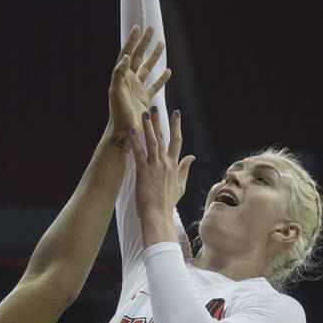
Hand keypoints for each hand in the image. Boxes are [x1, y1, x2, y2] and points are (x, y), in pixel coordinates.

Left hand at [108, 25, 170, 132]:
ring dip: (155, 56)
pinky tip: (168, 70)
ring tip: (162, 43)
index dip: (132, 40)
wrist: (124, 130)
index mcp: (121, 76)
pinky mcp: (145, 98)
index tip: (137, 27)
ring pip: (148, 68)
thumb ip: (119, 73)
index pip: (127, 53)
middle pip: (138, 56)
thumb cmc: (118, 112)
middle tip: (152, 28)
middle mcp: (129, 79)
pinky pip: (155, 85)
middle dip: (145, 42)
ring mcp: (137, 88)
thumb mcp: (115, 91)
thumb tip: (126, 56)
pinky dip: (162, 78)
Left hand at [129, 107, 195, 221]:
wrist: (158, 216)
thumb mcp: (180, 185)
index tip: (176, 112)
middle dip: (158, 120)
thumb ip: (185, 169)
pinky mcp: (143, 171)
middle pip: (162, 137)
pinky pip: (138, 153)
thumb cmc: (167, 203)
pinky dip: (134, 141)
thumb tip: (192, 157)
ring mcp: (154, 166)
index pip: (177, 141)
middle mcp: (165, 163)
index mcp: (173, 165)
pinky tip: (130, 130)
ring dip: (147, 126)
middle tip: (154, 106)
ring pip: (151, 141)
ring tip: (144, 112)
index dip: (176, 126)